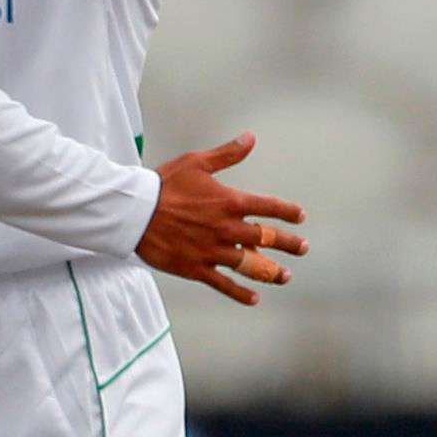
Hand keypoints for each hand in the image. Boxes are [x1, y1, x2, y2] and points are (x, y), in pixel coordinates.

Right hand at [136, 133, 305, 304]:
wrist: (134, 211)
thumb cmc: (165, 183)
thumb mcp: (197, 162)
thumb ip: (228, 154)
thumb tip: (251, 138)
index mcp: (230, 202)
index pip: (269, 207)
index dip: (288, 212)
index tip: (300, 216)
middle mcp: (226, 228)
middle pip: (266, 238)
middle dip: (288, 244)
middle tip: (303, 248)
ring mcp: (213, 251)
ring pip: (251, 265)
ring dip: (271, 272)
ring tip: (285, 276)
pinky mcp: (197, 268)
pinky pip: (224, 284)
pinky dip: (241, 293)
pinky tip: (254, 298)